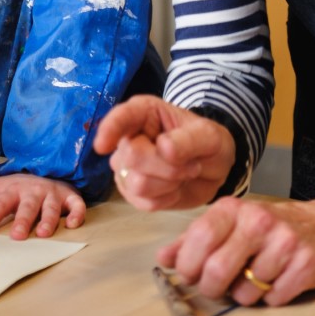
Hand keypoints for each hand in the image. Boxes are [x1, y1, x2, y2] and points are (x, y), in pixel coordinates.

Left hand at [0, 173, 85, 238]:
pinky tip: (72, 224)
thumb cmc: (17, 187)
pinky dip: (76, 213)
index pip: (0, 203)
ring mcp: (52, 194)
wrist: (46, 170)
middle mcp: (33, 191)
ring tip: (42, 234)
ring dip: (48, 219)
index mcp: (12, 190)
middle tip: (16, 236)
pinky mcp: (70, 197)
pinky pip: (76, 205)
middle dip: (22, 220)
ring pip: (51, 207)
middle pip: (27, 206)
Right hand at [93, 95, 234, 210]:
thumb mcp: (208, 136)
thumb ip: (188, 140)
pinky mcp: (131, 192)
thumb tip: (164, 147)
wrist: (212, 169)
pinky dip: (166, 199)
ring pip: (137, 183)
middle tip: (190, 164)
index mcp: (143, 113)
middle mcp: (128, 138)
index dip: (110, 129)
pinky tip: (175, 188)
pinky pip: (144, 202)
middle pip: (131, 156)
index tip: (102, 145)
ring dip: (169, 183)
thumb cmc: (206, 143)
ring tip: (183, 173)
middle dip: (167, 166)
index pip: (121, 117)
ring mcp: (126, 166)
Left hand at [159, 195, 314, 306]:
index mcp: (233, 209)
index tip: (190, 275)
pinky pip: (274, 299)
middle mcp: (259, 222)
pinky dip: (270, 298)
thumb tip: (163, 259)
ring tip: (252, 278)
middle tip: (216, 288)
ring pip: (246, 293)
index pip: (199, 238)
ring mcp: (284, 242)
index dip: (188, 265)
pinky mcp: (305, 265)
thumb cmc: (266, 228)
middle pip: (218, 270)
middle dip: (211, 289)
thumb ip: (193, 240)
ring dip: (244, 295)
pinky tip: (275, 281)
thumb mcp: (228, 223)